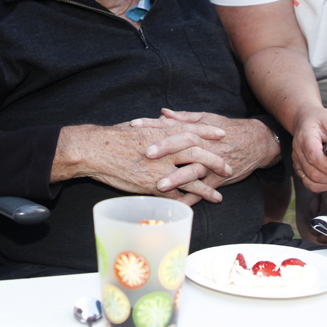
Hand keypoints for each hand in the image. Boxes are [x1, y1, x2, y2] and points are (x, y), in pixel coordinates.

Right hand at [57, 120, 231, 206]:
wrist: (97, 151)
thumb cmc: (114, 136)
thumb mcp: (139, 126)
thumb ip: (156, 125)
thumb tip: (166, 120)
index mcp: (162, 132)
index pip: (191, 130)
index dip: (208, 131)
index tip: (222, 133)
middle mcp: (165, 150)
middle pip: (198, 154)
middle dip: (215, 161)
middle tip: (229, 167)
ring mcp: (160, 169)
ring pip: (191, 179)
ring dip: (207, 187)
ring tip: (219, 195)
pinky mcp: (152, 185)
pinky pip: (175, 196)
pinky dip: (187, 201)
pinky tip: (195, 206)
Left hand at [134, 109, 280, 192]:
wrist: (256, 142)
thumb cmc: (228, 128)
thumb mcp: (206, 118)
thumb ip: (183, 117)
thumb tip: (162, 113)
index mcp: (197, 130)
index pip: (172, 125)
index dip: (153, 125)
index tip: (135, 125)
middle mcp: (203, 146)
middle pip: (182, 146)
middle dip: (164, 149)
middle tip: (146, 154)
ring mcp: (211, 164)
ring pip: (193, 171)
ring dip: (177, 178)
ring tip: (160, 185)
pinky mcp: (218, 179)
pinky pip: (204, 191)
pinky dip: (191, 199)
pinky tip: (177, 205)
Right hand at [290, 107, 326, 193]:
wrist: (305, 120)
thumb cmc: (319, 120)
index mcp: (305, 137)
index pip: (314, 156)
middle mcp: (298, 152)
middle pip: (313, 173)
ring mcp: (297, 162)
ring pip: (312, 182)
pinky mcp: (300, 169)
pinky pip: (310, 184)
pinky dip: (323, 185)